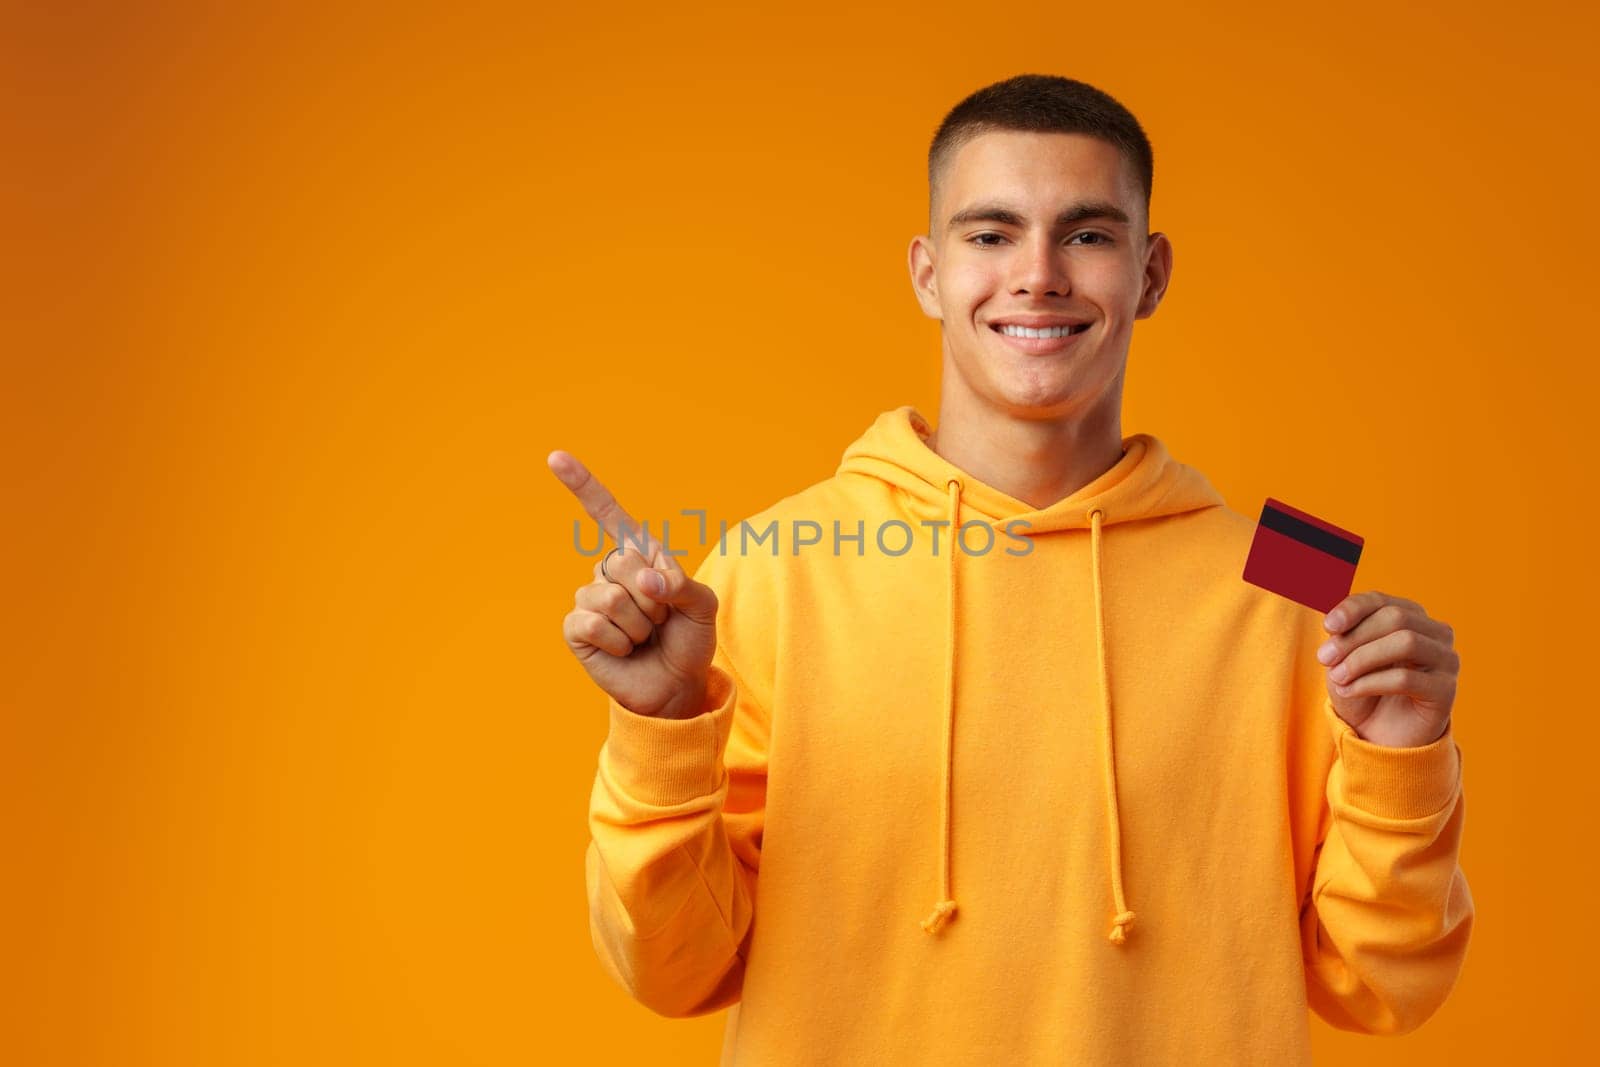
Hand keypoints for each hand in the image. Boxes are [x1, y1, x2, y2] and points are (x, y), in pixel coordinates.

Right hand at [548, 450, 718, 719]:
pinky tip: (625, 651)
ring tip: (644, 637)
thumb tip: (646, 581)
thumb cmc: (690, 641)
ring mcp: (590, 598)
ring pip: (612, 597)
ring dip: (640, 625)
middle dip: (655, 598)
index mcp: (640, 554)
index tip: (555, 457)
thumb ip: (682, 585)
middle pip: (624, 563)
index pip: (607, 513)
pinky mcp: (577, 630)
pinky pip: (595, 622)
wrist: (677, 686)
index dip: (582, 485)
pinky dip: (619, 641)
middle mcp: (610, 571)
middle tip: (662, 620)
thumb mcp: (703, 607)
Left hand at [1317, 590, 1458, 747]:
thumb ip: (1344, 635)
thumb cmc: (1362, 688)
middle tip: (1324, 658)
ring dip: (1362, 658)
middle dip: (1354, 637)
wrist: (1378, 735)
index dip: (1353, 608)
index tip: (1327, 626)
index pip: (1381, 601)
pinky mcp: (1446, 690)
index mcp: (1410, 616)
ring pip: (1406, 642)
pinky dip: (1370, 683)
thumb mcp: (1345, 658)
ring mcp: (1446, 660)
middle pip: (1395, 618)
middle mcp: (1435, 633)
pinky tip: (1350, 691)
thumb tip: (1334, 622)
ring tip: (1337, 677)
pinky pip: (1406, 678)